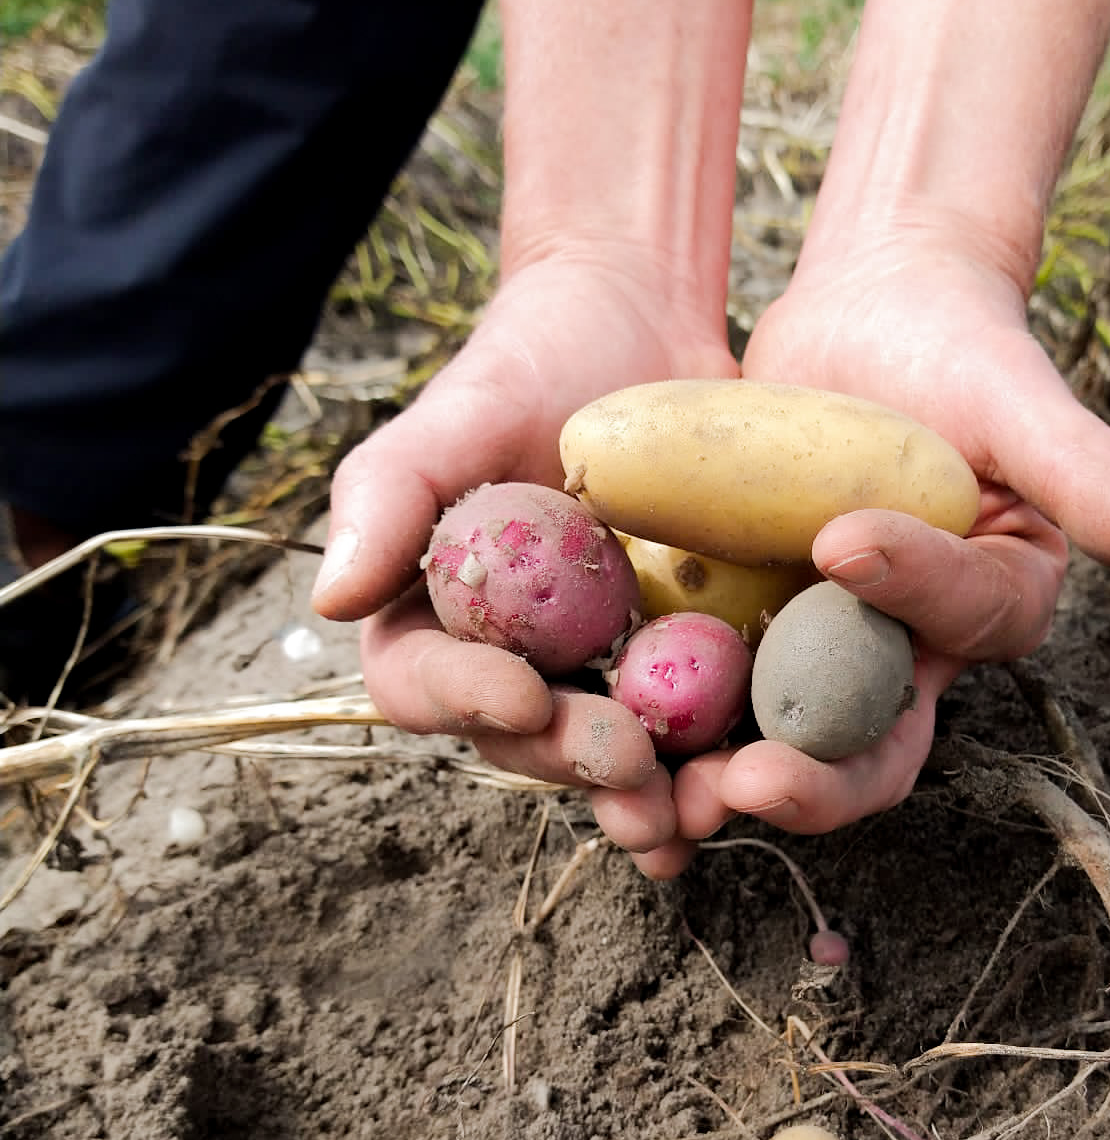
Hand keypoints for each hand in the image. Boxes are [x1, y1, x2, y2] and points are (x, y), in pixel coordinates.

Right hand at [310, 251, 736, 851]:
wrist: (644, 326)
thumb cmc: (530, 362)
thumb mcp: (456, 413)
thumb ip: (387, 496)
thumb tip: (329, 600)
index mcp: (434, 621)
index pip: (426, 684)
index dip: (468, 701)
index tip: (523, 694)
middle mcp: (514, 665)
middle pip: (525, 743)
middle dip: (572, 764)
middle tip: (625, 765)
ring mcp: (603, 675)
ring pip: (612, 760)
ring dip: (647, 798)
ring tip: (686, 813)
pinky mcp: (686, 668)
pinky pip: (697, 731)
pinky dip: (717, 765)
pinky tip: (748, 784)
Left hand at [627, 234, 1109, 876]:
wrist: (868, 320)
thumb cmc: (961, 346)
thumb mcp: (1023, 401)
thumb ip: (1093, 478)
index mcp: (990, 611)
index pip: (962, 623)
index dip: (912, 593)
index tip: (842, 537)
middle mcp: (908, 657)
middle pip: (871, 744)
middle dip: (811, 779)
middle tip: (744, 785)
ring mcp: (818, 656)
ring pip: (776, 743)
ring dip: (716, 780)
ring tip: (655, 801)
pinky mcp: (744, 638)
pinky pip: (702, 697)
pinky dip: (657, 726)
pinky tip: (595, 736)